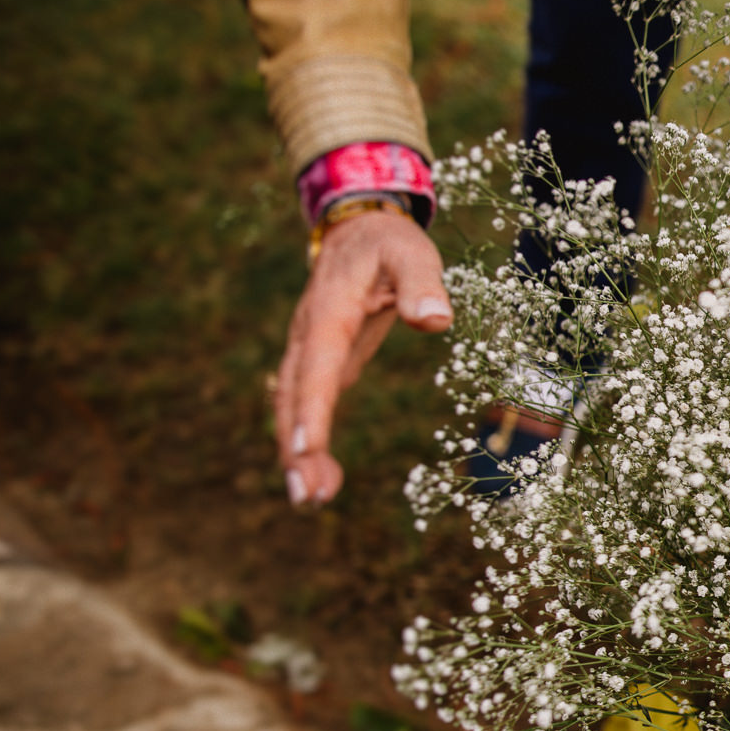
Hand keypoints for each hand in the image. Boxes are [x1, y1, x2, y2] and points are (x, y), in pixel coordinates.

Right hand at [278, 210, 450, 505]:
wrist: (357, 229)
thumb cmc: (390, 243)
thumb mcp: (413, 253)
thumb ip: (422, 284)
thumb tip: (435, 321)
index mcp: (329, 311)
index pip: (318, 364)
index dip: (311, 408)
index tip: (305, 449)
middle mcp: (308, 335)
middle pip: (295, 396)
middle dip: (297, 447)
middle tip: (307, 497)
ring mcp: (309, 351)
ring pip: (294, 406)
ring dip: (299, 454)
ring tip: (312, 501)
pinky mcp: (320, 363)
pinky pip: (308, 406)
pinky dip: (309, 442)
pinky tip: (322, 478)